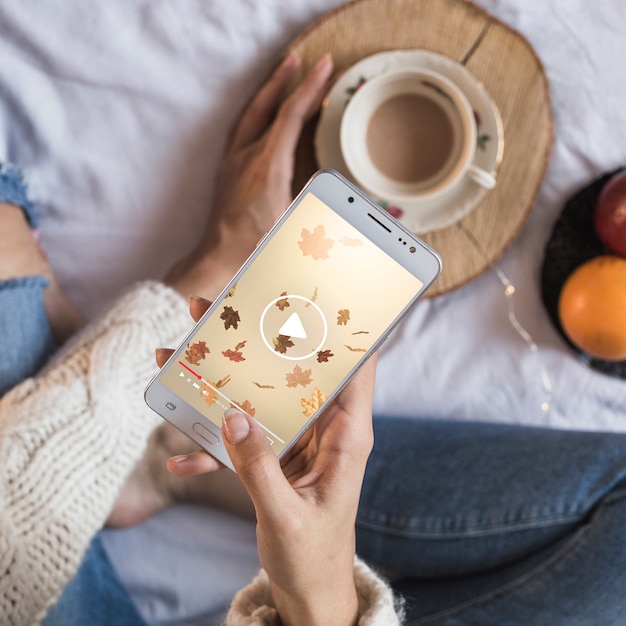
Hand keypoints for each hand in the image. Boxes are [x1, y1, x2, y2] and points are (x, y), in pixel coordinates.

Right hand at [159, 296, 376, 625]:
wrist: (308, 591)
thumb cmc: (312, 557)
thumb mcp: (285, 516)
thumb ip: (258, 468)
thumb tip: (233, 417)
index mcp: (347, 437)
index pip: (358, 370)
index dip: (347, 331)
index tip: (323, 294)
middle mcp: (325, 430)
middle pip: (296, 372)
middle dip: (261, 341)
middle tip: (223, 310)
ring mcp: (299, 442)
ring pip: (264, 397)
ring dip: (226, 381)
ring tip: (184, 356)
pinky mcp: (277, 457)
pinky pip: (245, 437)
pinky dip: (214, 442)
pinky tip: (180, 456)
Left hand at [165, 52, 333, 299]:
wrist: (218, 261)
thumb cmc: (257, 248)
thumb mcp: (299, 226)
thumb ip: (324, 203)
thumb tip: (347, 191)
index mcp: (268, 165)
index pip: (291, 114)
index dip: (311, 87)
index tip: (325, 65)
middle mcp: (246, 156)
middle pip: (265, 104)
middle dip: (284, 78)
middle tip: (298, 58)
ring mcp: (232, 162)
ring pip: (249, 114)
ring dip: (266, 92)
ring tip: (279, 76)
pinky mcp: (225, 172)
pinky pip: (240, 130)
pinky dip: (254, 113)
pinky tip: (259, 115)